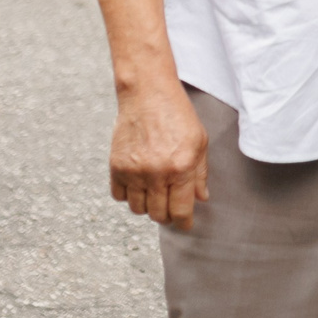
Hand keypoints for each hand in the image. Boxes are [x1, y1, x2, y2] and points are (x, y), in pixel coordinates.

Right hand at [109, 77, 208, 229]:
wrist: (147, 93)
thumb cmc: (177, 114)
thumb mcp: (199, 141)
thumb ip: (200, 173)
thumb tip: (201, 199)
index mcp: (181, 168)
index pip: (180, 211)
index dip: (184, 223)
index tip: (185, 224)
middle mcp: (156, 174)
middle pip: (158, 215)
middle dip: (166, 215)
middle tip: (170, 206)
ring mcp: (134, 171)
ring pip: (137, 209)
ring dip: (147, 206)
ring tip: (154, 193)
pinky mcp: (116, 166)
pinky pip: (119, 196)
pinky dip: (128, 195)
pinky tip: (138, 184)